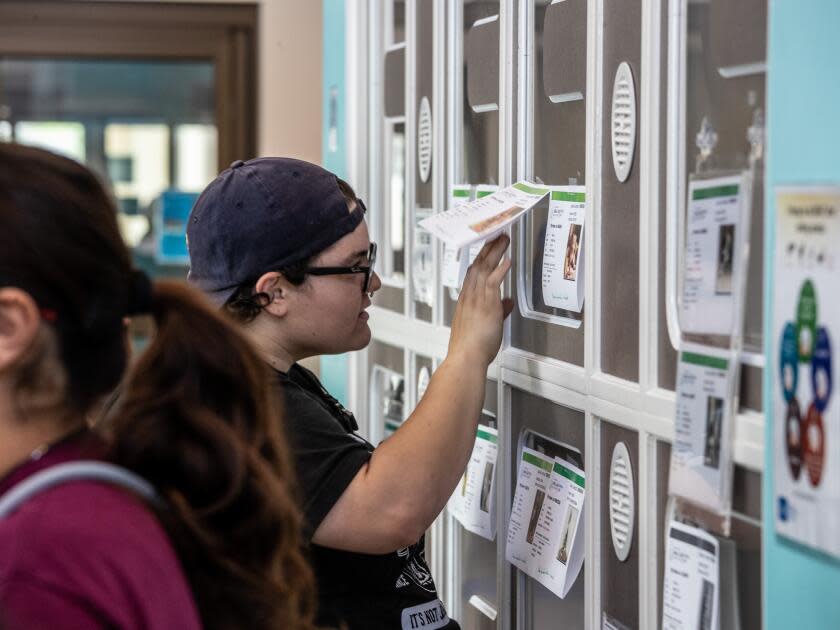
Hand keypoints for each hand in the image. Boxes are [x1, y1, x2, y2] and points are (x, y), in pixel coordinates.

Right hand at [448, 234, 513, 366]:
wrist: (465, 358)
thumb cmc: (470, 348)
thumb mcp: (487, 325)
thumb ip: (499, 311)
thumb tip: (507, 303)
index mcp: (466, 301)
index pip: (473, 274)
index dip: (480, 259)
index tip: (486, 249)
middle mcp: (469, 297)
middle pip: (477, 265)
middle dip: (488, 249)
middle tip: (496, 235)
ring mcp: (476, 299)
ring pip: (484, 269)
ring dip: (495, 252)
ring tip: (503, 239)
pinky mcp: (485, 304)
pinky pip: (493, 281)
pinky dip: (500, 269)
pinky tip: (507, 260)